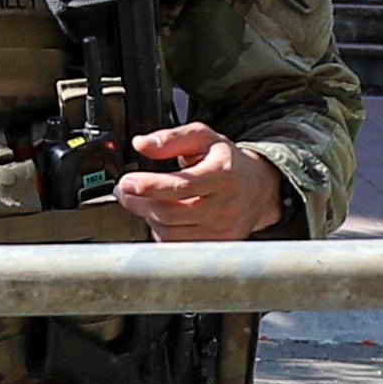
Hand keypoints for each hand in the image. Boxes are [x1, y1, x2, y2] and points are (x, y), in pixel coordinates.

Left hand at [114, 123, 285, 242]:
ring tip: (140, 200)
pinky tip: (159, 215)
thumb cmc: (227, 161)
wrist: (258, 188)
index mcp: (223, 174)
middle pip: (170, 212)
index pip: (182, 185)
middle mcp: (226, 205)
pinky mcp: (217, 245)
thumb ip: (171, 139)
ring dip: (147, 216)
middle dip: (139, 201)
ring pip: (170, 231)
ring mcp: (223, 230)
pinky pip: (177, 244)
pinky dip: (161, 231)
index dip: (149, 185)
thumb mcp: (203, 138)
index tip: (126, 182)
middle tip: (124, 189)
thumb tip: (141, 144)